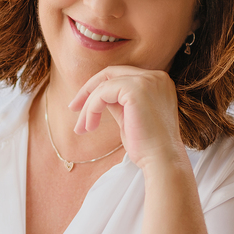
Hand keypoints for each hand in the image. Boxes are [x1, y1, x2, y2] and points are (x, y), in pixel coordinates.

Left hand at [68, 66, 186, 169]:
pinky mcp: (137, 89)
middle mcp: (155, 76)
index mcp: (157, 81)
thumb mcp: (130, 117)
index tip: (82, 106)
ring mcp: (148, 81)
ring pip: (104, 84)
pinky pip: (103, 93)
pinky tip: (90, 126)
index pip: (121, 75)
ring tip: (83, 128)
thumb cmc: (147, 146)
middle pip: (111, 73)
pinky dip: (92, 108)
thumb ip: (118, 102)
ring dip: (88, 106)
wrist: (161, 160)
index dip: (98, 87)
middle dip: (88, 90)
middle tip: (72, 108)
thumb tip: (97, 95)